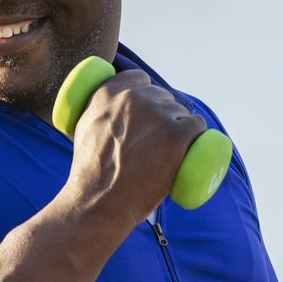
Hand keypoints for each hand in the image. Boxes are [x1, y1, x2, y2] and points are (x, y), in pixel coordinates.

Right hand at [61, 69, 207, 231]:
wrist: (99, 202)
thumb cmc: (90, 174)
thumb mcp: (84, 128)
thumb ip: (98, 111)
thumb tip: (112, 109)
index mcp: (109, 93)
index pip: (140, 79)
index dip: (147, 95)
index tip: (149, 112)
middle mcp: (135, 98)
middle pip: (163, 97)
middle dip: (163, 116)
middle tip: (156, 142)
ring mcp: (158, 116)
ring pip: (181, 113)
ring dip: (179, 129)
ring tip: (166, 154)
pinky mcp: (177, 135)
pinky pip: (198, 126)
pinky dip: (197, 136)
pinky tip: (192, 147)